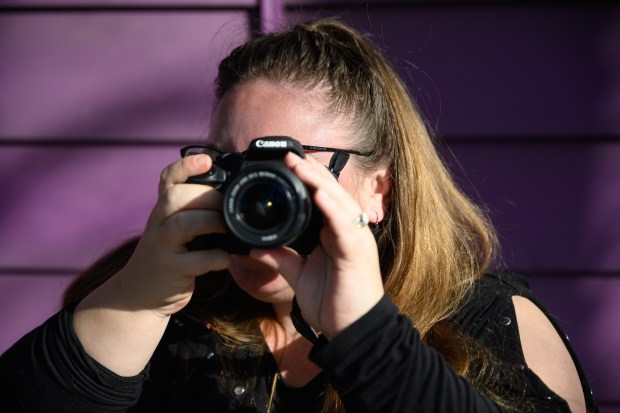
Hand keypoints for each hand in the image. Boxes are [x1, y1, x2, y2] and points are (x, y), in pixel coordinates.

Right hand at [117, 154, 230, 314]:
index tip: (206, 160)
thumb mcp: (173, 227)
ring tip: (226, 228)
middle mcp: (158, 223)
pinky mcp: (170, 270)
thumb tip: (231, 195)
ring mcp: (162, 246)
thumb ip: (192, 210)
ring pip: (182, 224)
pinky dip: (215, 257)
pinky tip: (225, 258)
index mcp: (163, 209)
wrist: (138, 294)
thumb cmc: (167, 255)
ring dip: (210, 222)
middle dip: (206, 196)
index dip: (186, 166)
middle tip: (226, 206)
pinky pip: (195, 260)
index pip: (168, 178)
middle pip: (176, 196)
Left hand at [250, 152, 384, 338]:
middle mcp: (347, 231)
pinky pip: (344, 224)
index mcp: (335, 234)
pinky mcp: (357, 251)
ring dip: (319, 182)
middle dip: (311, 172)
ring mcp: (354, 239)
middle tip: (290, 155)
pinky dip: (331, 208)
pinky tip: (318, 194)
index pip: (323, 198)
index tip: (287, 164)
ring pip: (338, 202)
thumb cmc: (332, 303)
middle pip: (331, 193)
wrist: (352, 330)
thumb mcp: (299, 277)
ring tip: (300, 165)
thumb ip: (280, 259)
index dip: (308, 180)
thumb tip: (255, 247)